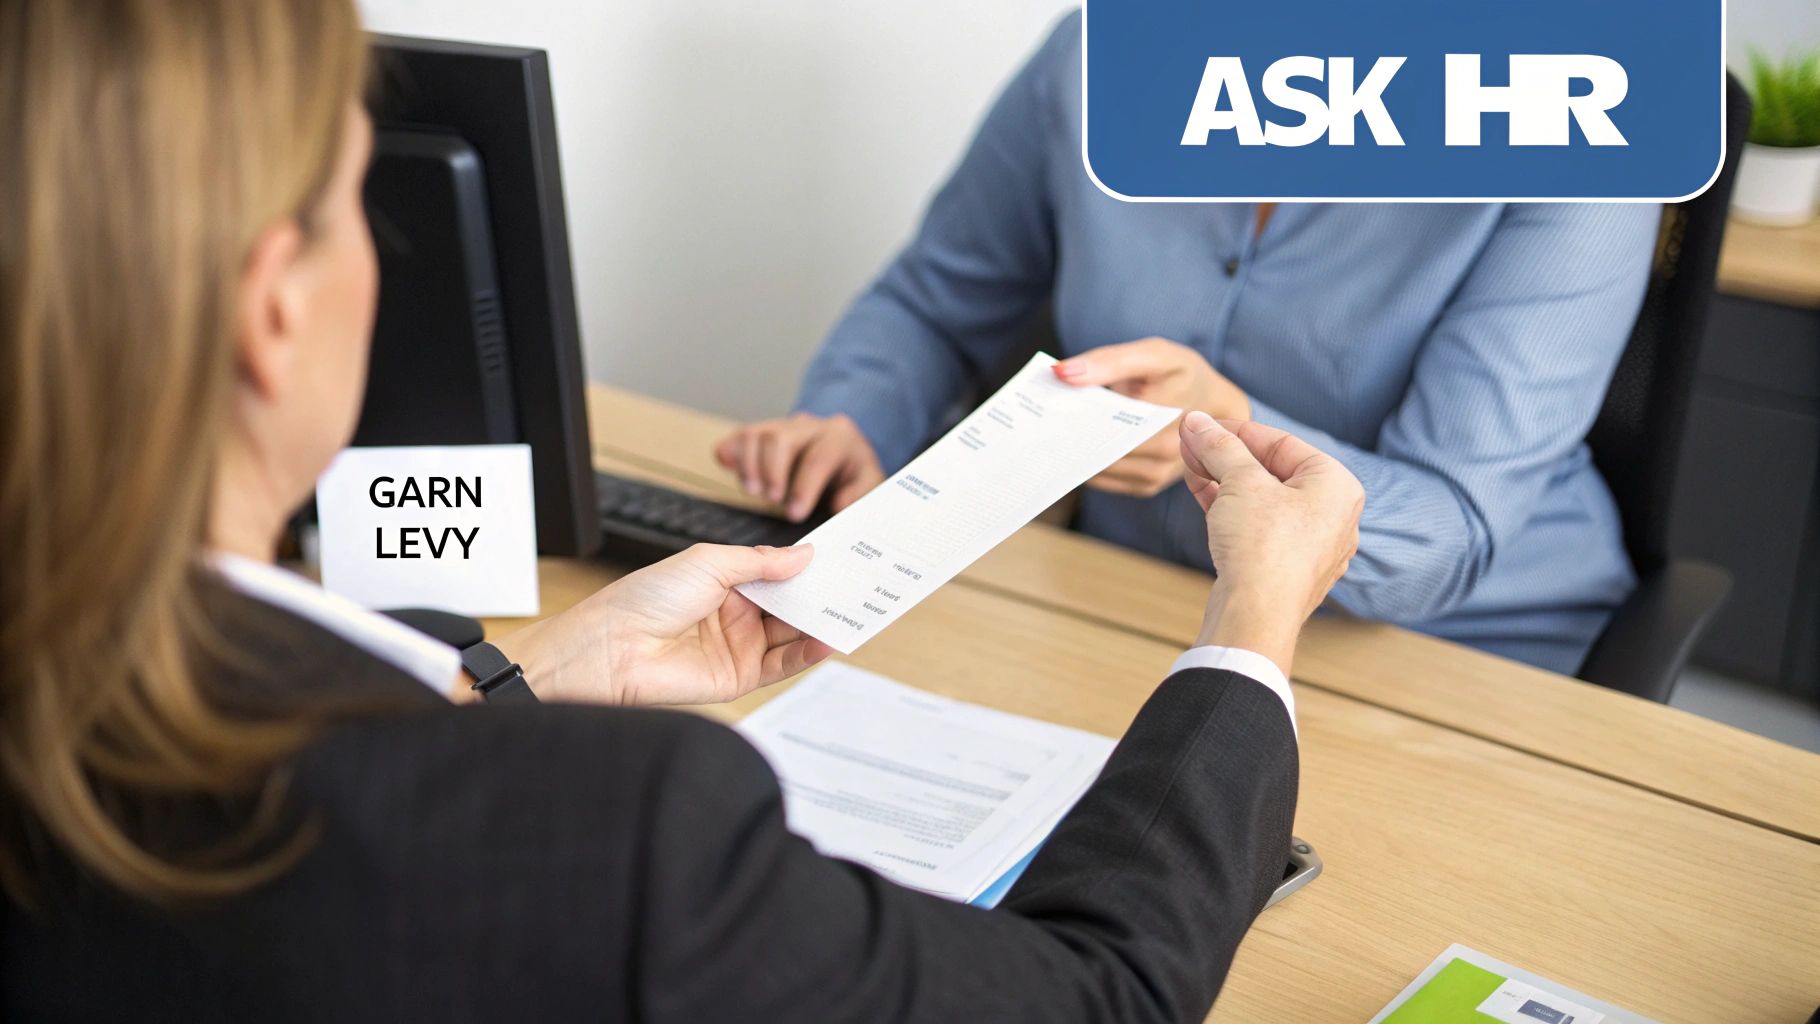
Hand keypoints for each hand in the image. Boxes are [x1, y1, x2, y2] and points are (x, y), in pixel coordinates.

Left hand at [494, 544, 832, 705]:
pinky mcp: (741, 678)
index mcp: (726, 581)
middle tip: (861, 582)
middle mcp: (736, 613)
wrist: (611, 649)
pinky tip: (828, 638)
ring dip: (823, 622)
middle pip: (792, 604)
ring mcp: (740, 646)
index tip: (842, 557)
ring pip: (794, 634)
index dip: (808, 566)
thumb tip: (805, 555)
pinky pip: (784, 664)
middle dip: (823, 594)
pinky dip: (809, 652)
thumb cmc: (645, 598)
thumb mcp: (709, 563)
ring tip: (854, 608)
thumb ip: (762, 562)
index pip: (779, 572)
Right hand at [714, 412, 884, 521]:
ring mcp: (783, 425)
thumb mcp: (869, 485)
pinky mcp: (763, 432)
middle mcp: (809, 424)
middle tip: (773, 500)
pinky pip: (740, 436)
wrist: (843, 457)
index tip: (795, 514)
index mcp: (840, 436)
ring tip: (755, 491)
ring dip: (750, 465)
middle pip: (779, 438)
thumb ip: (859, 494)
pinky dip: (731, 453)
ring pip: (756, 434)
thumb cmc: (854, 476)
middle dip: (772, 472)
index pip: (818, 457)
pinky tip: (733, 472)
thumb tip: (839, 503)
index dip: (804, 488)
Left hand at [1053, 338, 1250, 496]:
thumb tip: (1062, 372)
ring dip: (1074, 454)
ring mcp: (1157, 474)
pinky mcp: (1147, 485)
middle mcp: (1168, 452)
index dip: (1076, 420)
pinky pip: (1106, 480)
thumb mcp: (1154, 355)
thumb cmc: (1181, 375)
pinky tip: (1067, 448)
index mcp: (1172, 414)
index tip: (1045, 412)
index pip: (1110, 425)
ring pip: (1101, 469)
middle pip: (1102, 451)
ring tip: (1046, 435)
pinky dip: (1084, 465)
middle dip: (1070, 438)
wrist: (1214, 405)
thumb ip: (1110, 361)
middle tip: (1036, 425)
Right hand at [1177, 411, 1362, 675]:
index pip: (1282, 443)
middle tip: (1191, 445)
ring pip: (1263, 500)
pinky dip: (1232, 511)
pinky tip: (1203, 496)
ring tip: (1191, 468)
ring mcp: (1311, 546)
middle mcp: (1333, 516)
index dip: (1236, 431)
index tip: (1203, 425)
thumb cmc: (1264, 547)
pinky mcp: (1287, 568)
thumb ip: (1219, 446)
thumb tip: (1198, 422)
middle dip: (1227, 457)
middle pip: (1272, 471)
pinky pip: (1260, 527)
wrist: (1255, 616)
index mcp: (1336, 486)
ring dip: (1224, 481)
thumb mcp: (1240, 482)